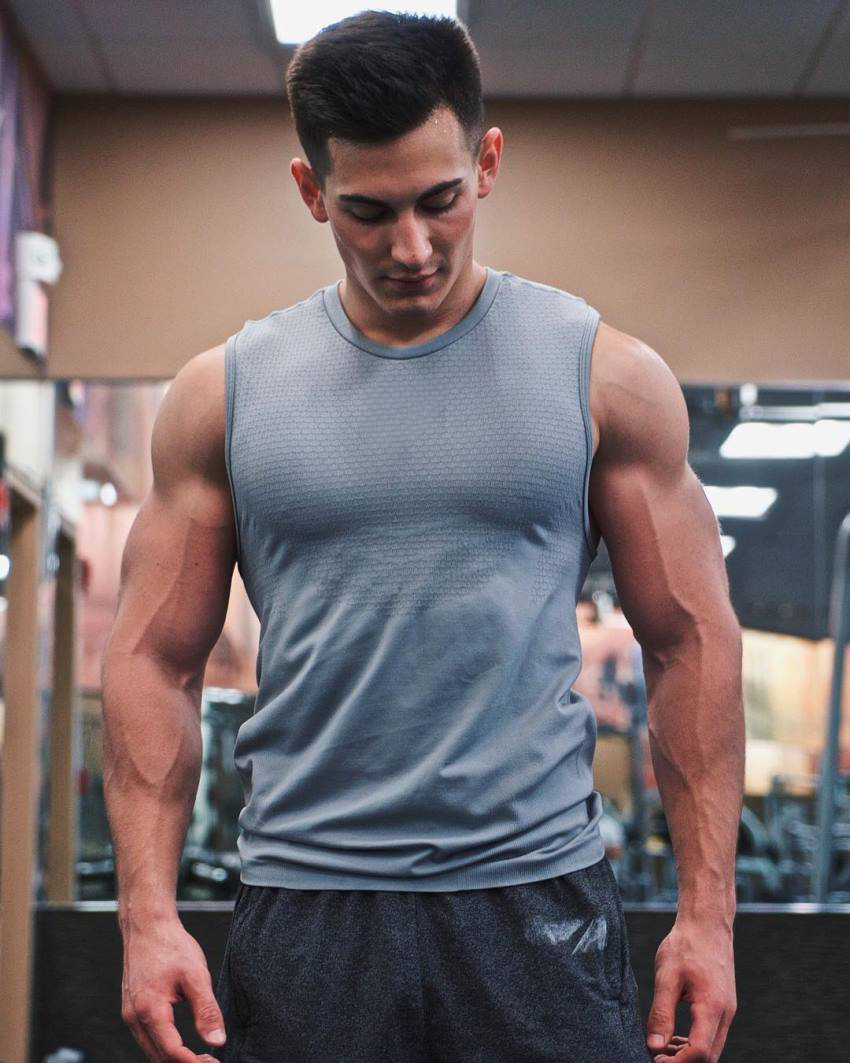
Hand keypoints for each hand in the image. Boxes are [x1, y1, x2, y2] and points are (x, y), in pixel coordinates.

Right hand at [120, 913, 226, 1061]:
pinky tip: (181, 1044)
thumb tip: (217, 1041)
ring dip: (173, 1058)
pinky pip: (146, 1038)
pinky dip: (163, 1047)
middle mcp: (134, 1016)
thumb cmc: (170, 945)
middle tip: (210, 1062)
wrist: (147, 925)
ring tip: (200, 1057)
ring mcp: (130, 1013)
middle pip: (158, 1056)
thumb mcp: (196, 975)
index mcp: (149, 1009)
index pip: (171, 1051)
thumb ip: (206, 1010)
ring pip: (150, 1050)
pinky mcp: (131, 1009)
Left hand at [645, 916, 736, 1062]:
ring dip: (689, 1054)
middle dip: (684, 1062)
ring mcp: (727, 1010)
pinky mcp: (724, 1006)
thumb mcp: (666, 976)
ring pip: (712, 1047)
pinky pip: (712, 1034)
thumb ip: (661, 1013)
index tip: (656, 1061)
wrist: (706, 924)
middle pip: (710, 1056)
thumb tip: (654, 1045)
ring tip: (661, 1048)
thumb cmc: (685, 945)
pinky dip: (694, 1042)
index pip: (700, 1051)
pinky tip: (674, 1036)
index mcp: (712, 1006)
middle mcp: (725, 1013)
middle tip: (657, 1058)